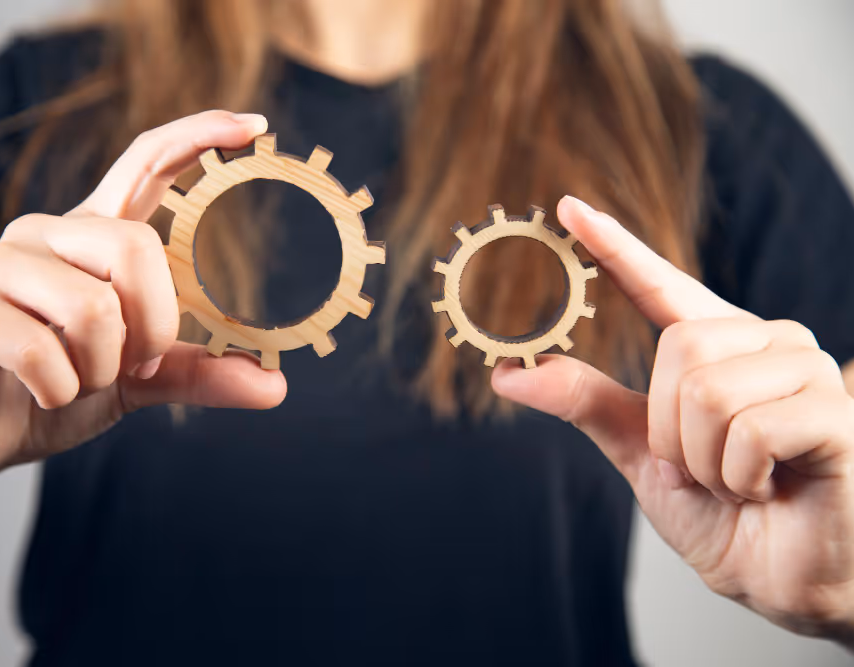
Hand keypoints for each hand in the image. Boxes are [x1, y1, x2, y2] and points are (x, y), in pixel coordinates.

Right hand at [0, 110, 286, 481]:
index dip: (197, 136)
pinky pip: (38, 347)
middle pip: (135, 247)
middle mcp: (46, 234)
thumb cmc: (61, 392)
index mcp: (94, 238)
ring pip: (91, 306)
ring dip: (102, 369)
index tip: (255, 125)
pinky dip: (59, 389)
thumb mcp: (141, 381)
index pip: (146, 162)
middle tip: (132, 365)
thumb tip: (275, 386)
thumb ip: (200, 372)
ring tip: (78, 383)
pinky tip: (44, 394)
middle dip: (153, 327)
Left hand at [492, 196, 853, 642]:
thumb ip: (587, 402)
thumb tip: (508, 373)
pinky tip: (771, 487)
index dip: (615, 247)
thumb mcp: (641, 452)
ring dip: (703, 459)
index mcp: (716, 349)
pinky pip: (747, 427)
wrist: (782, 582)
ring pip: (708, 388)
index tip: (568, 209)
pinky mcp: (835, 412)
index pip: (660, 285)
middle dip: (669, 429)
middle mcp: (765, 343)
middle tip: (703, 467)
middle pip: (679, 344)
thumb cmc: (724, 516)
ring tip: (741, 480)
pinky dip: (739, 476)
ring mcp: (807, 371)